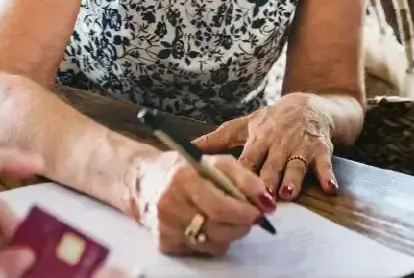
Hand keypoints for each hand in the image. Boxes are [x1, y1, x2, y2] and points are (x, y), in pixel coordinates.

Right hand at [129, 149, 274, 257]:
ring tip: (226, 217)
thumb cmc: (187, 169)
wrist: (147, 181)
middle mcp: (170, 204)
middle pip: (218, 228)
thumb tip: (267, 202)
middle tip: (251, 217)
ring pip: (213, 243)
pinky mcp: (164, 244)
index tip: (262, 211)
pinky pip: (202, 251)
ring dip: (229, 233)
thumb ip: (244, 177)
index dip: (245, 211)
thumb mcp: (216, 161)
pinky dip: (212, 240)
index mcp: (183, 178)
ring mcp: (165, 227)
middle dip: (242, 224)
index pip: (220, 205)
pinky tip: (206, 224)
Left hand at [195, 93, 337, 200]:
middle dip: (265, 183)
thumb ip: (218, 139)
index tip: (230, 192)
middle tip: (259, 202)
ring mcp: (300, 147)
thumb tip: (188, 148)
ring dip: (292, 179)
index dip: (239, 176)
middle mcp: (278, 144)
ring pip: (295, 166)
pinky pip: (324, 165)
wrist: (309, 104)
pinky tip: (330, 188)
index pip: (246, 160)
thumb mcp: (245, 125)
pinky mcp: (320, 150)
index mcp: (258, 139)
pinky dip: (327, 176)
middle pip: (270, 166)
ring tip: (288, 193)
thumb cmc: (272, 121)